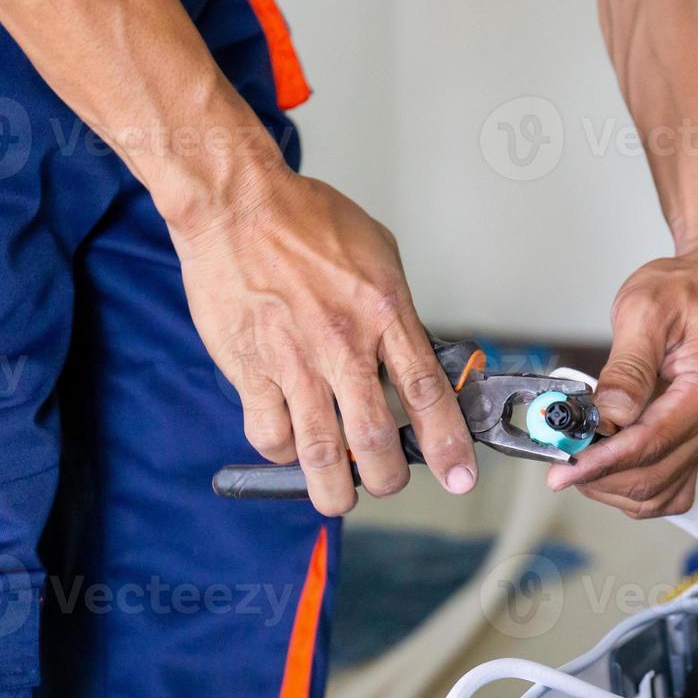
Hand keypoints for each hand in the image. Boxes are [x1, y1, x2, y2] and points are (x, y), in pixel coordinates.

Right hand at [171, 165, 477, 515]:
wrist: (236, 204)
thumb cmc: (305, 221)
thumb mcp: (378, 254)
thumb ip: (399, 310)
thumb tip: (419, 354)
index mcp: (384, 312)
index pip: (426, 393)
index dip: (448, 443)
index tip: (460, 476)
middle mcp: (342, 343)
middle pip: (375, 439)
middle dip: (388, 477)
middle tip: (388, 480)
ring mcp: (294, 360)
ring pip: (320, 451)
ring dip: (335, 486)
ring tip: (340, 492)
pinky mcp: (250, 369)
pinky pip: (270, 433)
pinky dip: (283, 452)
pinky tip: (289, 445)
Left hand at [544, 241, 697, 517]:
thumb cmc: (692, 288)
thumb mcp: (647, 307)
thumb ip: (628, 366)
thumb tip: (610, 414)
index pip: (651, 441)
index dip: (602, 461)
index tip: (564, 469)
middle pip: (654, 474)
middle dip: (600, 473)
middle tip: (560, 457)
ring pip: (660, 489)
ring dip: (614, 485)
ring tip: (579, 457)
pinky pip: (671, 486)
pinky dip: (635, 487)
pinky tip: (608, 468)